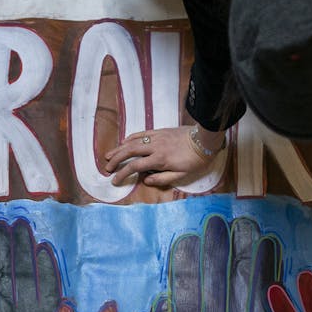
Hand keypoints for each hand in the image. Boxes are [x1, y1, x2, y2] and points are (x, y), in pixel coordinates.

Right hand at [104, 126, 221, 187]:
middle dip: (115, 160)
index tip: (115, 180)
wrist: (204, 140)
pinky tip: (123, 142)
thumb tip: (145, 180)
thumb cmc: (195, 160)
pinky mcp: (159, 131)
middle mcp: (154, 147)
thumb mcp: (181, 175)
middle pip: (129, 152)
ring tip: (108, 155)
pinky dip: (130, 138)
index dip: (122, 174)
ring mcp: (156, 137)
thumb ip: (162, 179)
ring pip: (132, 142)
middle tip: (107, 168)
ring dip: (119, 149)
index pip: (134, 166)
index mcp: (159, 160)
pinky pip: (141, 134)